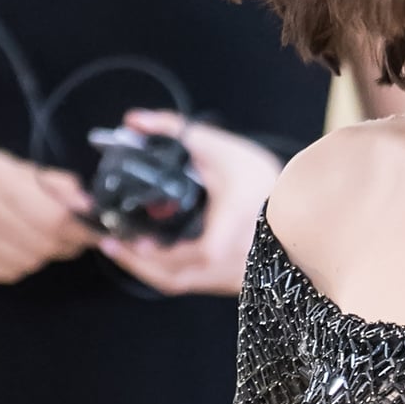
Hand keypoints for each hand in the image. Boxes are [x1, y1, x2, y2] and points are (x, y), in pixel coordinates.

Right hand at [0, 147, 97, 282]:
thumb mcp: (4, 164)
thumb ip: (49, 182)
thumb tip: (88, 202)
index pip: (56, 216)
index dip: (82, 229)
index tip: (94, 230)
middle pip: (46, 243)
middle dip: (68, 245)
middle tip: (72, 238)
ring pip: (30, 262)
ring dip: (45, 255)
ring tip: (40, 239)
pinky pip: (8, 273)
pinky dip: (21, 264)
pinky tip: (14, 247)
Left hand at [98, 109, 282, 295]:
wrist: (295, 208)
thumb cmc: (262, 180)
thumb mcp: (223, 148)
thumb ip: (178, 131)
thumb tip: (134, 120)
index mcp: (237, 225)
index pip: (207, 251)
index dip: (168, 255)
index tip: (134, 242)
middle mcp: (235, 257)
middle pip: (177, 273)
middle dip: (137, 260)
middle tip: (109, 241)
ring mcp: (232, 274)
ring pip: (179, 282)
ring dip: (145, 268)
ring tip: (118, 247)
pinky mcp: (227, 281)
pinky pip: (187, 283)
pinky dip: (161, 271)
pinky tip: (144, 256)